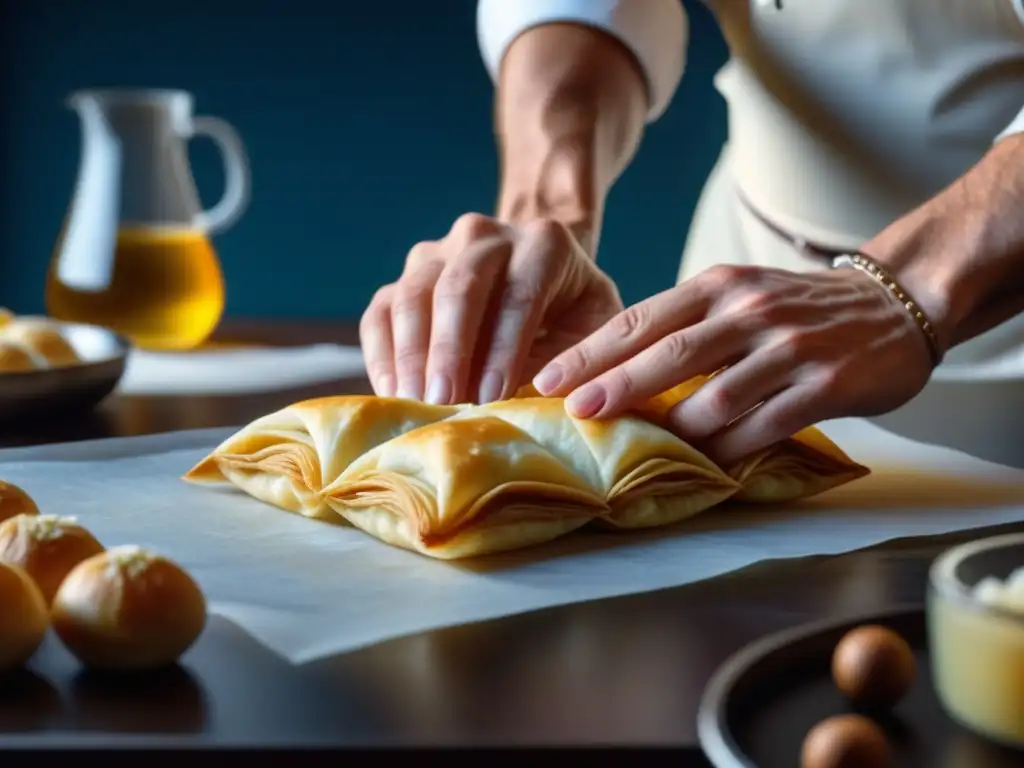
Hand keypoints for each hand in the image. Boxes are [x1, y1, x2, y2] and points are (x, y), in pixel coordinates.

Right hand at [360, 213, 622, 404]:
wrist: (539, 267)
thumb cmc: (571, 308)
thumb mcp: (593, 326)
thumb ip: (576, 357)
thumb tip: (545, 399)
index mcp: (543, 242)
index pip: (519, 294)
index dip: (504, 348)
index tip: (493, 398)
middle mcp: (484, 236)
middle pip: (458, 288)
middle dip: (449, 351)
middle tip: (443, 402)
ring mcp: (437, 252)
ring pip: (412, 296)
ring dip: (411, 355)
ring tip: (416, 404)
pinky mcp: (405, 276)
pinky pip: (380, 312)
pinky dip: (382, 354)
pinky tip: (392, 393)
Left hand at [531, 264, 936, 465]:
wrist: (894, 303)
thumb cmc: (797, 307)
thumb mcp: (737, 295)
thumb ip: (684, 324)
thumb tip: (610, 369)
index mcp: (718, 287)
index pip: (640, 319)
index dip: (590, 352)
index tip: (546, 380)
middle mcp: (749, 311)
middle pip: (668, 354)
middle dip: (615, 387)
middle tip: (575, 414)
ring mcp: (789, 348)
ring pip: (714, 399)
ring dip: (674, 431)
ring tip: (642, 451)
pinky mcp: (824, 386)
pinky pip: (763, 428)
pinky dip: (729, 451)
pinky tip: (706, 465)